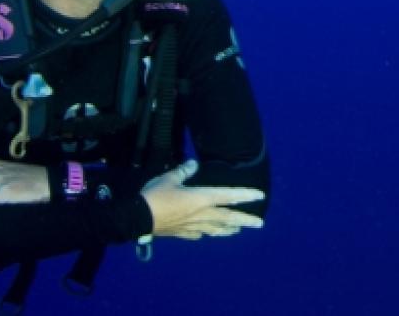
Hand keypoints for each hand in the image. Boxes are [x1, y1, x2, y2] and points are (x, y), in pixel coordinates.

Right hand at [141, 159, 264, 239]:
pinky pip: (198, 234)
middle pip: (228, 218)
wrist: (138, 218)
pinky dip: (206, 233)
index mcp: (201, 198)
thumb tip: (193, 164)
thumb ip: (183, 171)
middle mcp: (201, 214)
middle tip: (259, 223)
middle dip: (245, 220)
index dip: (245, 195)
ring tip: (238, 230)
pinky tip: (206, 234)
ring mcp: (193, 226)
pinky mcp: (182, 233)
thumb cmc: (155, 196)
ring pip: (216, 229)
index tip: (259, 196)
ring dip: (229, 230)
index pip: (228, 196)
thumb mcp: (169, 178)